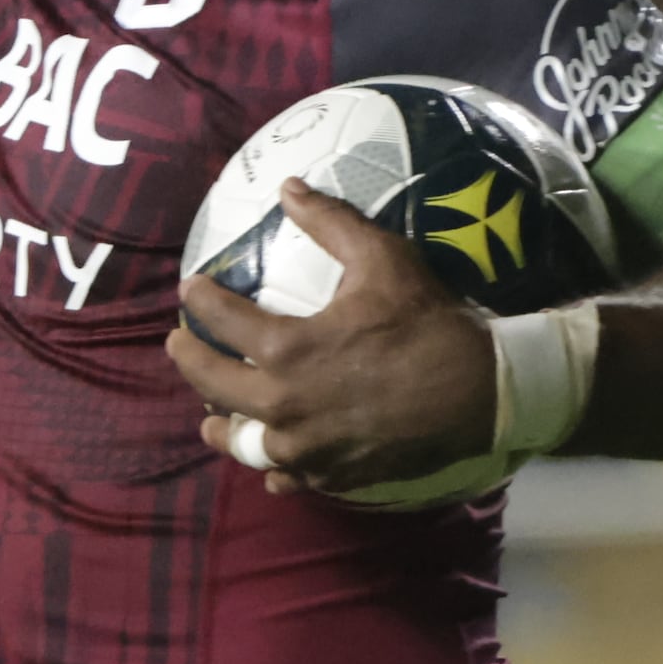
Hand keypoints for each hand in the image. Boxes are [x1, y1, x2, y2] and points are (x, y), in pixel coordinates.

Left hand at [167, 184, 496, 497]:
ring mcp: (304, 447)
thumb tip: (289, 187)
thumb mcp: (382, 260)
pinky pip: (283, 476)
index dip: (200, 300)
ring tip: (213, 414)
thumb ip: (330, 223)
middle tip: (178, 343)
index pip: (220, 321)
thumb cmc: (429, 322)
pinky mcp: (329, 474)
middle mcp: (283, 404)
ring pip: (240, 441)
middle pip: (210, 384)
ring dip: (221, 424)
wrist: (483, 392)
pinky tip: (271, 457)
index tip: (192, 290)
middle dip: (188, 359)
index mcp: (287, 349)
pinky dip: (272, 466)